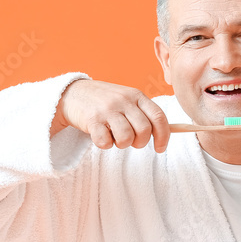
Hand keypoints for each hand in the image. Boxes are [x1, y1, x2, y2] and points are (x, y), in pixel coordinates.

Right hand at [53, 79, 170, 152]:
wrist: (73, 93)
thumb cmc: (105, 101)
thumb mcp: (127, 100)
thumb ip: (144, 113)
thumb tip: (167, 132)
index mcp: (136, 95)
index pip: (159, 117)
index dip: (163, 136)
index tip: (160, 148)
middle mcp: (124, 100)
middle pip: (144, 130)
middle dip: (140, 142)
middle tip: (131, 141)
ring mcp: (107, 109)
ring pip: (126, 138)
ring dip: (122, 144)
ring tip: (115, 137)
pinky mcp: (92, 120)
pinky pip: (105, 142)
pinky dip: (105, 144)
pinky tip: (101, 136)